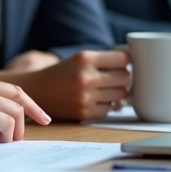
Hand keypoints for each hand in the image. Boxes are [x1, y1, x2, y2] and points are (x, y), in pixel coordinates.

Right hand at [3, 50, 130, 120]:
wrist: (36, 91)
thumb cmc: (63, 73)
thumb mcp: (80, 58)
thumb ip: (105, 59)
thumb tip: (133, 61)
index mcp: (84, 58)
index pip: (123, 59)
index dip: (124, 60)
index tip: (121, 62)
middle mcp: (85, 77)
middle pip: (125, 77)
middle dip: (121, 77)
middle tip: (112, 76)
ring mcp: (85, 97)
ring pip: (121, 95)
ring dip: (116, 92)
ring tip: (103, 88)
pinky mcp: (84, 113)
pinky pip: (109, 109)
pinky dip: (106, 105)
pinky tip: (95, 99)